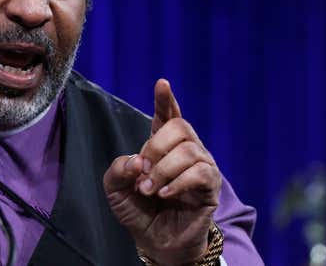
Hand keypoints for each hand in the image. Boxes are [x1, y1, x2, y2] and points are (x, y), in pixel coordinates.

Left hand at [103, 79, 221, 265]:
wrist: (154, 241)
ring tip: (149, 190)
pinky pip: (201, 173)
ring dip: (163, 170)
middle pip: (180, 127)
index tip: (161, 83)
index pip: (168, 114)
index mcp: (162, 144)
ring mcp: (201, 166)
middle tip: (142, 171)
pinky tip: (165, 194)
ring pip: (189, 151)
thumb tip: (138, 162)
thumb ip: (118, 168)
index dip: (165, 99)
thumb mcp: (115, 187)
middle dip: (156, 146)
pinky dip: (178, 183)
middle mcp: (186, 149)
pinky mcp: (210, 187)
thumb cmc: (137, 209)